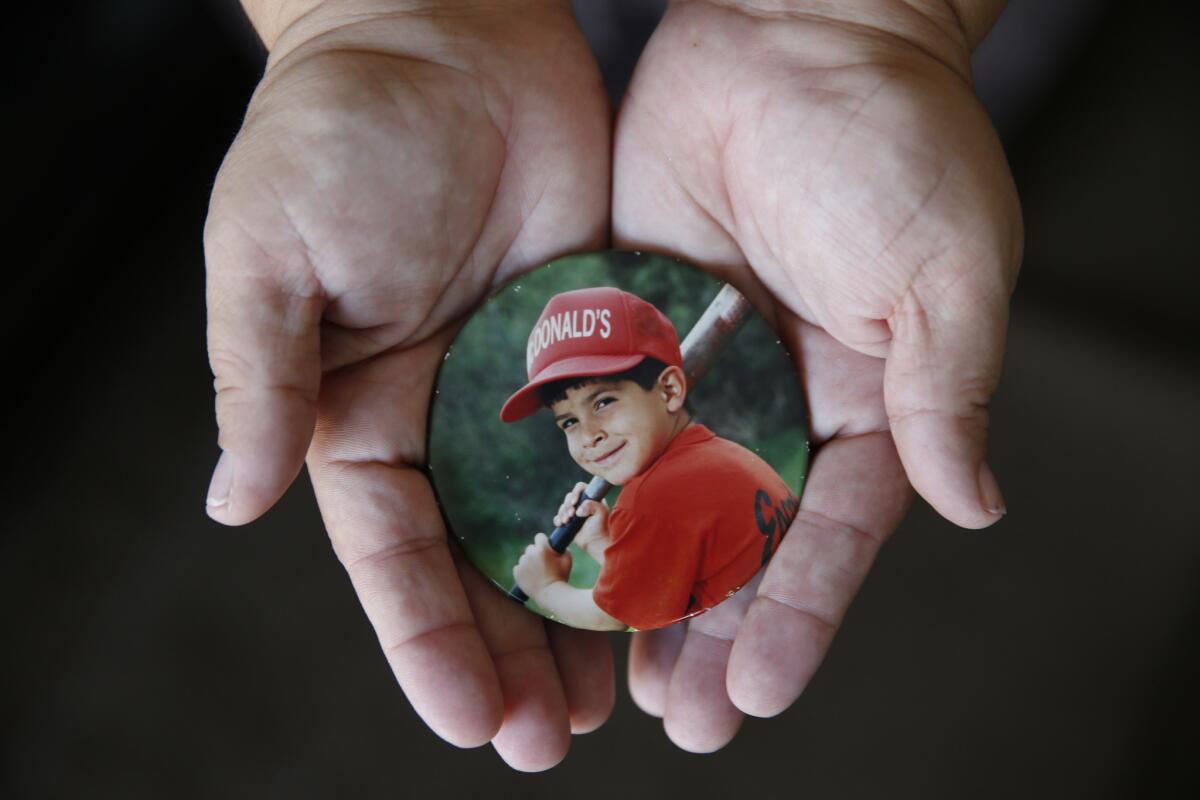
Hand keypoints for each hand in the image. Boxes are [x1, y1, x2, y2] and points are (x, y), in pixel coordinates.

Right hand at [203, 0, 612, 770]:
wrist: (444, 28)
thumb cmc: (338, 130)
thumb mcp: (271, 254)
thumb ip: (258, 379)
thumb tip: (232, 503)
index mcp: (356, 414)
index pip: (390, 555)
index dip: (426, 639)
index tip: (472, 716)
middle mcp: (445, 421)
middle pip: (481, 564)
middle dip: (514, 653)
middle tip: (558, 737)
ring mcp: (527, 392)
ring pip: (562, 523)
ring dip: (587, 610)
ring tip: (622, 697)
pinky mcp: (599, 346)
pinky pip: (629, 441)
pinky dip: (649, 511)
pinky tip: (680, 574)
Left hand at [514, 533, 573, 596]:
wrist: (551, 594)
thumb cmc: (561, 576)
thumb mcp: (567, 560)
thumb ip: (563, 548)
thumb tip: (558, 545)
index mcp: (542, 549)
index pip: (539, 537)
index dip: (543, 542)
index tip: (546, 547)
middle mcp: (530, 554)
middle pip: (531, 548)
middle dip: (536, 553)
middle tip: (543, 563)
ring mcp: (522, 564)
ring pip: (524, 558)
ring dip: (529, 562)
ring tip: (537, 572)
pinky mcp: (517, 573)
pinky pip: (519, 567)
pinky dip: (523, 571)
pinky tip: (531, 576)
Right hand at [554, 482, 610, 561]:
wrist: (595, 542)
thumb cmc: (601, 527)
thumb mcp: (601, 513)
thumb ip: (593, 506)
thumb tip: (579, 510)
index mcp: (590, 497)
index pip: (580, 488)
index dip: (575, 493)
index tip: (574, 502)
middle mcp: (581, 502)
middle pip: (569, 497)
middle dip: (568, 506)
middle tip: (571, 515)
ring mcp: (573, 512)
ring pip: (562, 507)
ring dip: (562, 513)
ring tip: (567, 521)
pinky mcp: (567, 521)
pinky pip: (558, 517)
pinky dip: (558, 520)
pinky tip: (561, 524)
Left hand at [612, 0, 1020, 750]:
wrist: (791, 28)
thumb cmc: (889, 138)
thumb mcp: (943, 269)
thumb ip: (945, 391)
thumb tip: (975, 505)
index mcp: (864, 404)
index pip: (832, 535)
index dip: (798, 616)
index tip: (758, 689)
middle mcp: (778, 404)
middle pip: (742, 542)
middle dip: (713, 629)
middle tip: (680, 715)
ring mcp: (701, 373)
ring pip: (663, 504)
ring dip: (640, 588)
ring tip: (611, 677)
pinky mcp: (633, 330)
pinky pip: (606, 425)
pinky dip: (583, 493)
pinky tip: (552, 556)